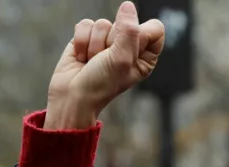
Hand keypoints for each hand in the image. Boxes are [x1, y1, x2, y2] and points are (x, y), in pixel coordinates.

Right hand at [45, 1, 165, 129]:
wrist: (72, 96)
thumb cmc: (102, 84)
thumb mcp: (122, 58)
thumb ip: (129, 31)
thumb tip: (128, 5)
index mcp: (146, 56)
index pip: (155, 29)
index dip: (140, 34)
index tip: (128, 51)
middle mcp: (129, 47)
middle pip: (126, 22)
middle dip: (111, 41)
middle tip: (106, 61)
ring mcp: (107, 42)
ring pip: (103, 23)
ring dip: (94, 44)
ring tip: (93, 61)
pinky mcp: (88, 38)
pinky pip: (86, 24)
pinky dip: (81, 41)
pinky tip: (82, 57)